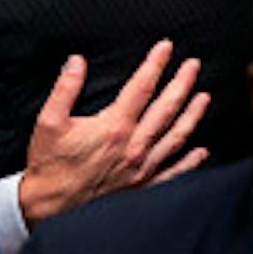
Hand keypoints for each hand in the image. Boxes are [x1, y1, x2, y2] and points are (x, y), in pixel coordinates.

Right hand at [17, 39, 209, 227]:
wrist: (49, 206)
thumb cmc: (49, 164)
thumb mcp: (49, 121)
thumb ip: (65, 88)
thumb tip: (77, 61)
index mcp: (113, 127)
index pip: (141, 87)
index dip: (155, 64)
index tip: (166, 47)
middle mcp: (133, 147)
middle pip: (165, 109)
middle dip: (182, 84)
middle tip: (193, 65)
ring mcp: (140, 169)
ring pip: (175, 137)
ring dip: (192, 116)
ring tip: (204, 98)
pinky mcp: (141, 187)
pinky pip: (173, 174)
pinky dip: (189, 162)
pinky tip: (201, 151)